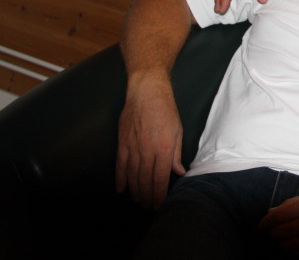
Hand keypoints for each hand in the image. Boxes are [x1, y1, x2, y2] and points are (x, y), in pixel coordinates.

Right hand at [114, 72, 185, 208]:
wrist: (147, 92)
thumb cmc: (166, 109)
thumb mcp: (178, 130)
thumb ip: (176, 153)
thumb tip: (179, 172)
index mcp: (164, 148)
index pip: (160, 178)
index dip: (158, 193)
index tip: (158, 203)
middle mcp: (147, 150)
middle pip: (145, 180)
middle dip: (147, 196)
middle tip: (148, 206)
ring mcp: (133, 147)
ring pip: (132, 175)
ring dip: (135, 190)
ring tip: (137, 200)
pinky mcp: (122, 142)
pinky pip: (120, 165)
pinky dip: (120, 178)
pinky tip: (121, 189)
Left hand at [259, 192, 298, 256]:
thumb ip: (294, 204)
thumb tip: (271, 213)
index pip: (279, 215)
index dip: (266, 222)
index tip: (262, 225)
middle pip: (281, 231)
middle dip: (275, 233)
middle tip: (275, 232)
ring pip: (289, 244)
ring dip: (284, 242)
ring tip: (288, 238)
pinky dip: (295, 251)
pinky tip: (298, 245)